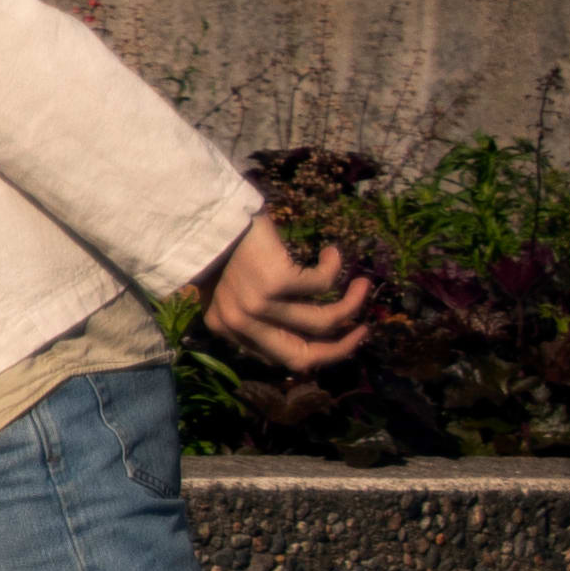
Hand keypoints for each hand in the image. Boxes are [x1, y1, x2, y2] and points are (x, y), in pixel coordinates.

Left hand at [205, 214, 373, 377]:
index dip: (325, 353)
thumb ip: (260, 317)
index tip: (348, 336)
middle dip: (344, 346)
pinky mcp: (274, 281)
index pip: (285, 359)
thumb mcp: (233, 288)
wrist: (205, 211)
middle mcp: (238, 324)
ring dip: (353, 302)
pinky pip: (324, 283)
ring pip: (324, 320)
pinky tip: (331, 253)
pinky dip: (334, 267)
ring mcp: (255, 305)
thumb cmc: (222, 245)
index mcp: (228, 329)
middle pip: (304, 357)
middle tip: (365, 327)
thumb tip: (313, 335)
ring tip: (363, 283)